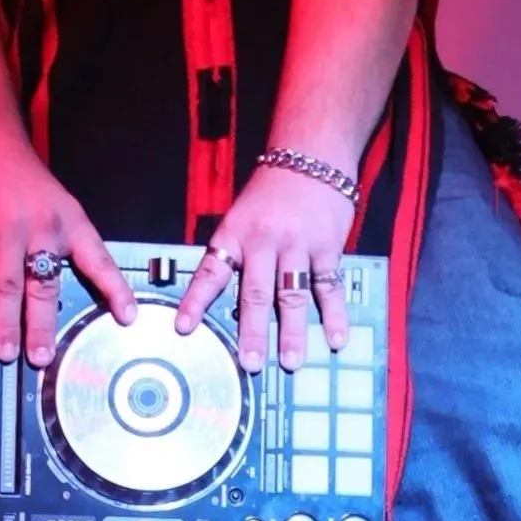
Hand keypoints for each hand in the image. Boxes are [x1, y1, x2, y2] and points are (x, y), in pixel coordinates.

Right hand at [0, 124, 133, 365]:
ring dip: (7, 323)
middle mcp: (41, 229)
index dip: (115, 289)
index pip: (99, 259)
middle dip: (43, 325)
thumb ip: (60, 240)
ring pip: (8, 287)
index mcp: (70, 221)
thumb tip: (59, 282)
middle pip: (45, 285)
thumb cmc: (19, 173)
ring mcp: (6, 233)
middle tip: (42, 357)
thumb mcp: (56, 201)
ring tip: (8, 352)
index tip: (128, 317)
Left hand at [174, 161, 355, 371]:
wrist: (311, 157)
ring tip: (290, 362)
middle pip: (255, 293)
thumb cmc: (271, 192)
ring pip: (293, 294)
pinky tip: (335, 338)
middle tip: (249, 363)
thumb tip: (225, 299)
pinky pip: (329, 285)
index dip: (196, 301)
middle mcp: (264, 242)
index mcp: (235, 234)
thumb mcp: (241, 216)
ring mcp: (297, 245)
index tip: (184, 328)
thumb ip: (236, 254)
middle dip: (252, 331)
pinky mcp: (328, 246)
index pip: (211, 272)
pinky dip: (334, 314)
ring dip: (292, 331)